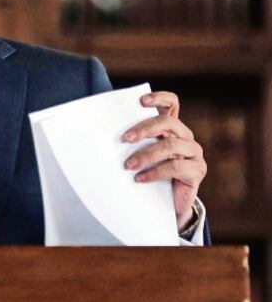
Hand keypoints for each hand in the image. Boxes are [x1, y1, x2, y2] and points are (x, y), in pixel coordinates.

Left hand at [123, 91, 206, 229]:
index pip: (172, 104)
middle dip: (145, 128)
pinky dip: (155, 172)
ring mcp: (193, 153)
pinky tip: (140, 179)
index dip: (159, 98)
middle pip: (169, 123)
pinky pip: (177, 167)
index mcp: (171, 128)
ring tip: (128, 165)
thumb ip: (132, 142)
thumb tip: (103, 135)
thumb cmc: (150, 173)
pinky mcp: (197, 170)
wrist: (168, 203)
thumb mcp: (140, 154)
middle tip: (125, 138)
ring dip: (146, 154)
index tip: (141, 100)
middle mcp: (185, 136)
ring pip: (171, 145)